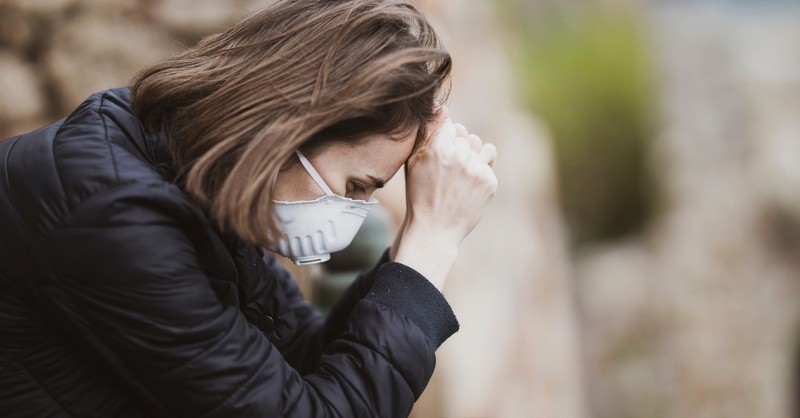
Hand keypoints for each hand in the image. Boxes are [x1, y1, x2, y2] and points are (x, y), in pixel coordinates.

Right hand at [393, 107, 496, 289]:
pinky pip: (489, 162)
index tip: (439, 157)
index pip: (450, 126)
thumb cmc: (420, 195)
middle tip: (447, 173)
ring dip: (473, 156)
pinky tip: (468, 187)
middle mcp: (459, 156)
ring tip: (459, 177)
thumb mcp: (413, 163)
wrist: (434, 230)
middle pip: (465, 136)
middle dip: (458, 149)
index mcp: (438, 148)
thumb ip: (427, 133)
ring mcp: (477, 169)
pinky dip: (481, 172)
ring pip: (480, 147)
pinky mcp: (490, 182)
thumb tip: (442, 107)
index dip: (444, 141)